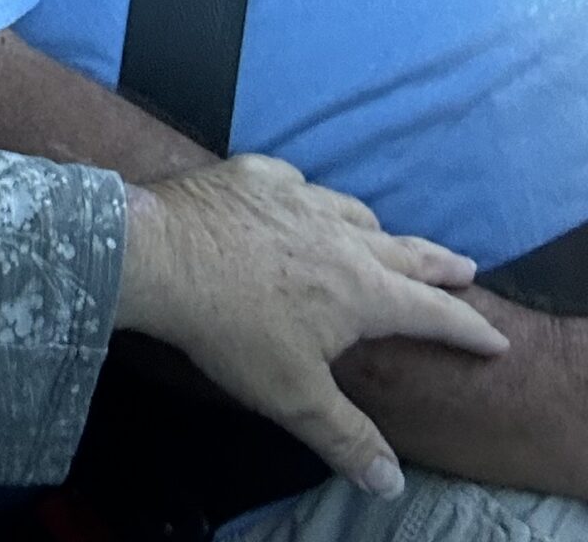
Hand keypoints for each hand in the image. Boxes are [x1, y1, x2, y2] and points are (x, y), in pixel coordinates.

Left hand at [117, 155, 510, 497]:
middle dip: (439, 264)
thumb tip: (391, 483)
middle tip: (465, 266)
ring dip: (374, 228)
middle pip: (405, 250)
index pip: (432, 313)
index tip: (495, 336)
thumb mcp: (294, 398)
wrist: (161, 255)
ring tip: (380, 237)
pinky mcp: (255, 173)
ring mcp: (298, 196)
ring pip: (352, 210)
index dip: (467, 329)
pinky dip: (305, 198)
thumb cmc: (233, 331)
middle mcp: (340, 236)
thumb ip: (346, 437)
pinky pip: (294, 183)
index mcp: (362, 291)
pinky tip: (297, 201)